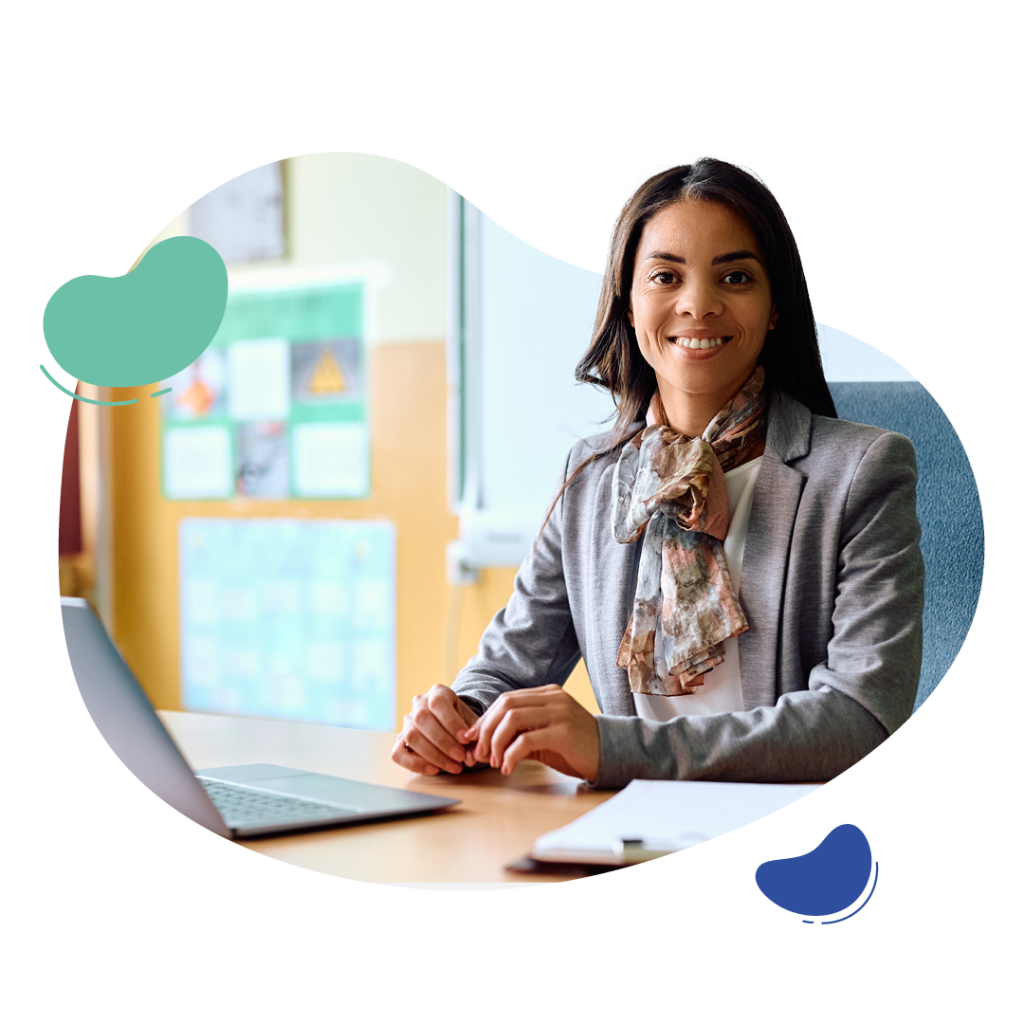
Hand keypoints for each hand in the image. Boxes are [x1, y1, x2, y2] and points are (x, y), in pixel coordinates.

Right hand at [392, 685, 479, 775]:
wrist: (452, 725)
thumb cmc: (462, 722)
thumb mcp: (472, 722)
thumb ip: (474, 737)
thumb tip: (471, 757)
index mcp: (437, 692)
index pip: (438, 703)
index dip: (451, 722)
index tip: (465, 739)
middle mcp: (418, 704)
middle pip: (422, 720)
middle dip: (444, 742)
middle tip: (461, 757)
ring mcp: (407, 721)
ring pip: (411, 736)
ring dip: (433, 755)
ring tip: (453, 766)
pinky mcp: (400, 740)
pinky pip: (398, 753)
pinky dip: (415, 764)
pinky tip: (434, 770)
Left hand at [463, 685, 599, 781]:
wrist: (610, 755)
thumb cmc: (574, 748)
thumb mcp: (543, 737)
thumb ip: (518, 736)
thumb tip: (483, 746)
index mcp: (547, 693)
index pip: (506, 699)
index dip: (485, 719)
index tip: (472, 740)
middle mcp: (553, 697)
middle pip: (505, 705)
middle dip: (486, 730)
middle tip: (480, 753)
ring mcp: (559, 712)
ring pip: (512, 719)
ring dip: (496, 742)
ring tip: (495, 762)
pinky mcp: (564, 732)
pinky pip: (526, 739)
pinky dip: (511, 755)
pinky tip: (508, 768)